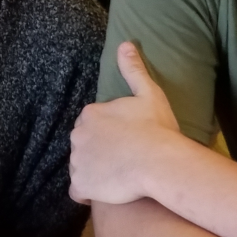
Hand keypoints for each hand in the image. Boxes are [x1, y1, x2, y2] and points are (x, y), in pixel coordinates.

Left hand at [69, 42, 180, 205]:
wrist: (159, 162)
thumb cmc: (157, 128)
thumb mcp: (149, 93)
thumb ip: (133, 70)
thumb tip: (125, 44)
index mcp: (90, 114)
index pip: (92, 124)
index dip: (108, 133)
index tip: (125, 139)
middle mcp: (77, 135)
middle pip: (84, 145)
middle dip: (98, 151)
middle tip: (123, 159)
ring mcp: (77, 161)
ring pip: (81, 167)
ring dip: (94, 171)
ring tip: (118, 176)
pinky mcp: (81, 184)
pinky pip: (78, 191)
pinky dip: (87, 192)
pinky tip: (104, 191)